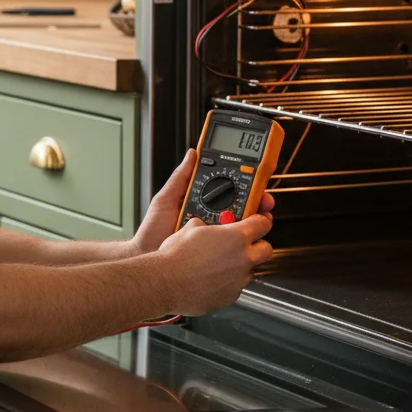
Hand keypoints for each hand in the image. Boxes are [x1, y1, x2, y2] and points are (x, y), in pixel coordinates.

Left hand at [131, 148, 274, 254]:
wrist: (148, 257)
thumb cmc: (153, 231)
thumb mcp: (165, 199)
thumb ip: (180, 177)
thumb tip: (192, 154)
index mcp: (203, 203)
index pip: (229, 190)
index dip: (246, 184)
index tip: (257, 178)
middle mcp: (212, 219)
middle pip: (243, 209)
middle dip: (258, 203)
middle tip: (263, 201)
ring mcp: (215, 237)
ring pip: (242, 229)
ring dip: (254, 224)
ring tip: (258, 218)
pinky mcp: (215, 253)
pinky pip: (234, 249)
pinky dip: (243, 245)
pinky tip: (244, 239)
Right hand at [156, 212, 272, 315]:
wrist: (165, 282)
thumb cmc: (176, 256)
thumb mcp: (191, 228)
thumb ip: (207, 226)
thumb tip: (205, 227)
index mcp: (236, 236)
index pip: (263, 223)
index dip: (261, 220)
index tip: (259, 220)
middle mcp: (243, 258)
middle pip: (266, 249)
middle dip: (258, 245)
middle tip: (245, 243)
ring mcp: (239, 279)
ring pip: (250, 270)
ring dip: (240, 265)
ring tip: (220, 263)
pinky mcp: (231, 296)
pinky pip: (236, 286)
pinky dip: (228, 281)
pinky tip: (211, 278)